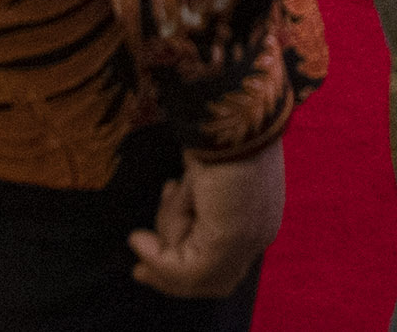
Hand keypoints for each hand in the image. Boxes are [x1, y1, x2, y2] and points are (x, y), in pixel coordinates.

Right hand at [129, 141, 282, 299]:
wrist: (232, 116)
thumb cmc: (217, 134)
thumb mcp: (201, 178)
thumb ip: (189, 210)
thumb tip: (150, 239)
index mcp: (259, 215)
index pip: (226, 262)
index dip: (188, 267)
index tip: (152, 259)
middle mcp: (259, 234)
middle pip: (212, 278)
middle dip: (172, 277)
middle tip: (138, 272)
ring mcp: (246, 243)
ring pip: (193, 271)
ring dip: (168, 234)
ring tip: (172, 190)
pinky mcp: (227, 244)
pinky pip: (184, 269)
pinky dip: (156, 259)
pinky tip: (137, 239)